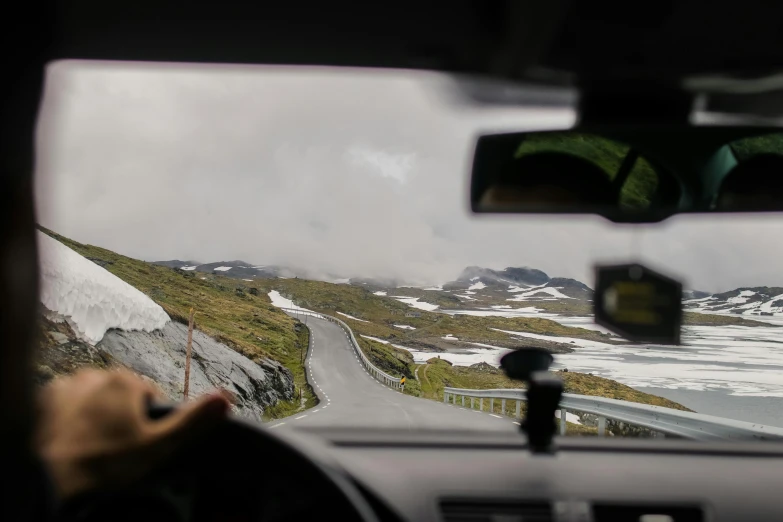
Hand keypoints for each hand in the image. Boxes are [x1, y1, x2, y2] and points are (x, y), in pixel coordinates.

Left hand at [36, 369, 229, 499]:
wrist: (49, 480)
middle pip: (119, 395)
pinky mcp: (43, 401)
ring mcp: (64, 387)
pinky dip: (71, 418)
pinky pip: (66, 404)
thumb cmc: (106, 463)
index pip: (148, 396)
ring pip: (93, 398)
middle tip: (114, 449)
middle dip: (121, 417)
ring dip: (95, 415)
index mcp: (124, 381)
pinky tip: (71, 441)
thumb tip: (226, 398)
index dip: (148, 423)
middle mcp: (93, 374)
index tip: (137, 445)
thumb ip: (191, 420)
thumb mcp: (157, 446)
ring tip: (92, 446)